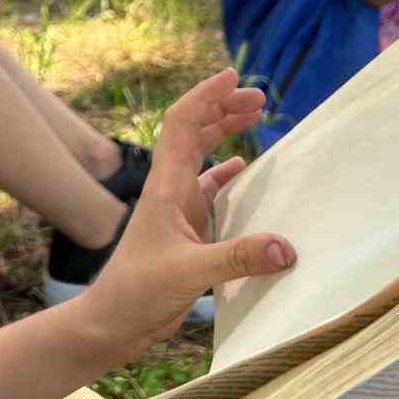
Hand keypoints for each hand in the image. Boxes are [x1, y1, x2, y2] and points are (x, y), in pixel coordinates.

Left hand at [81, 69, 296, 352]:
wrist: (112, 321)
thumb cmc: (137, 292)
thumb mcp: (189, 273)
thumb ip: (237, 258)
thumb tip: (286, 246)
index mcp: (166, 187)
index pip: (182, 123)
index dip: (206, 95)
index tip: (234, 77)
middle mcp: (171, 190)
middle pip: (194, 131)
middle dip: (223, 108)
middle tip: (259, 99)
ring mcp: (177, 209)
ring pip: (200, 156)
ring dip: (224, 133)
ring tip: (254, 117)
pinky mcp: (185, 231)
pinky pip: (208, 191)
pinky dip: (226, 175)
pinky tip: (243, 170)